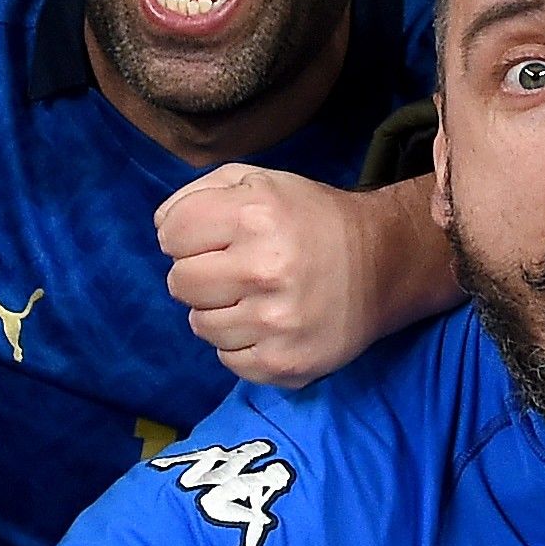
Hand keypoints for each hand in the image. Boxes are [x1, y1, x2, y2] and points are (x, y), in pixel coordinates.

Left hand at [159, 167, 447, 385]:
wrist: (383, 265)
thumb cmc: (310, 220)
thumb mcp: (260, 182)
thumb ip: (200, 194)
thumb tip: (162, 228)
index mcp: (255, 216)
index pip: (171, 233)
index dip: (185, 234)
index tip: (212, 237)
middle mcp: (264, 269)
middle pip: (180, 282)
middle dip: (200, 273)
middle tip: (235, 269)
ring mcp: (275, 323)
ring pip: (200, 325)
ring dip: (220, 311)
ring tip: (255, 297)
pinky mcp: (285, 363)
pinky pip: (227, 359)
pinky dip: (241, 343)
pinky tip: (269, 323)